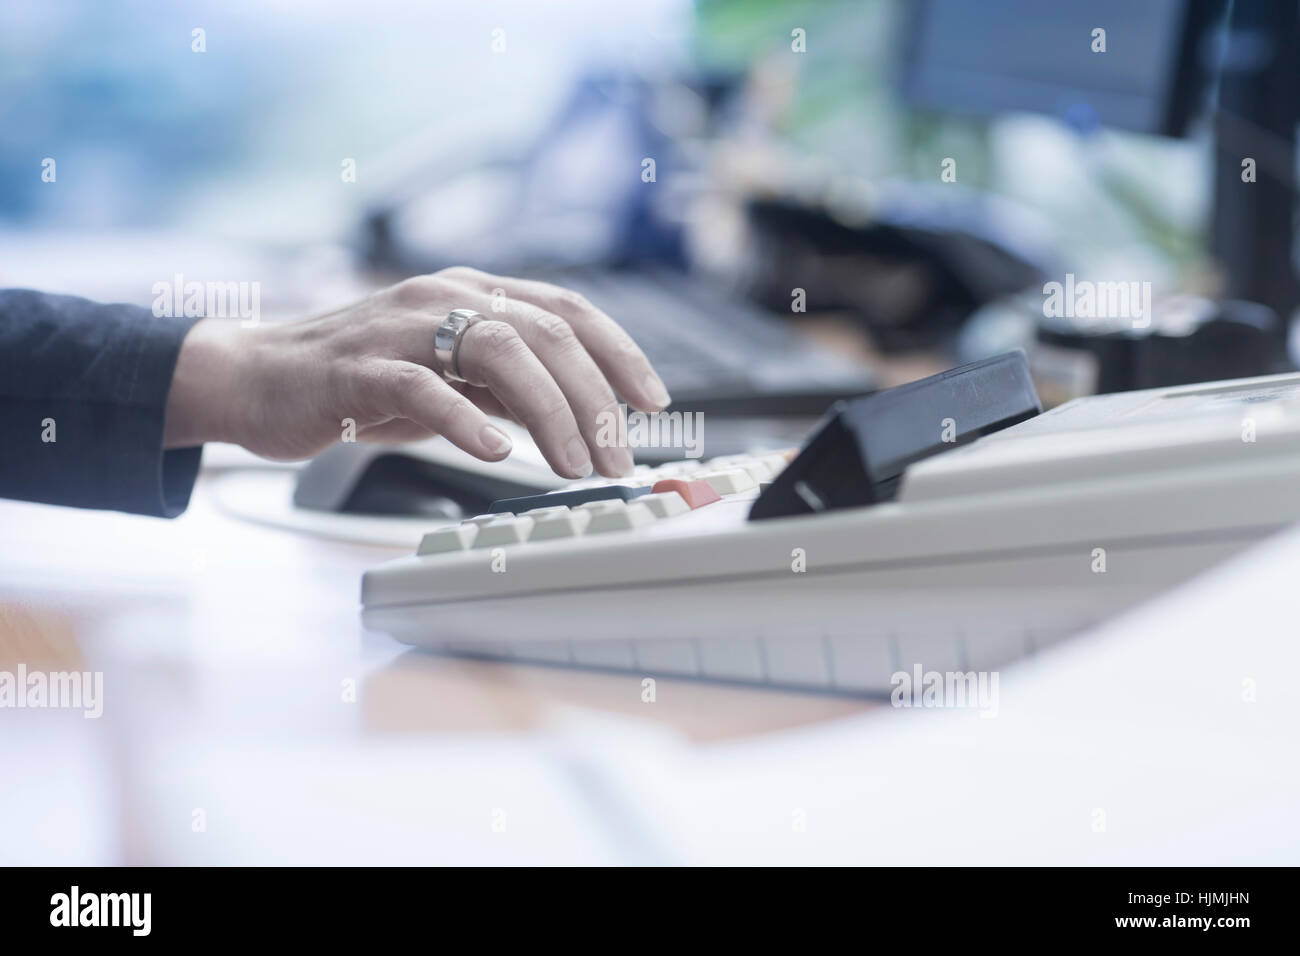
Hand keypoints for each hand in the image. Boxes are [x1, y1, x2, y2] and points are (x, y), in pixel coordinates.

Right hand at [163, 267, 670, 477]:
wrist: (259, 379)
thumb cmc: (363, 382)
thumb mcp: (452, 378)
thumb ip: (510, 386)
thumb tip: (583, 418)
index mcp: (474, 293)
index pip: (567, 309)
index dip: (619, 352)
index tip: (653, 402)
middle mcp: (446, 295)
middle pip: (547, 333)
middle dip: (596, 399)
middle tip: (620, 457)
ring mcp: (402, 325)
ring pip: (499, 351)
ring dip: (550, 411)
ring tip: (575, 464)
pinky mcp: (359, 366)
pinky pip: (423, 386)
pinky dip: (465, 418)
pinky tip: (495, 452)